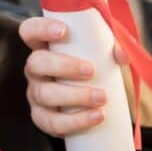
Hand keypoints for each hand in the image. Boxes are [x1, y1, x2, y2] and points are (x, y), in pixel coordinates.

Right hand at [19, 16, 126, 137]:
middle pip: (36, 63)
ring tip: (102, 97)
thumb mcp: (102, 51)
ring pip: (44, 94)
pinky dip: (76, 121)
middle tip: (91, 71)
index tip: (63, 31)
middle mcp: (35, 69)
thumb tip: (122, 55)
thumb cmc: (94, 66)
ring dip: (75, 96)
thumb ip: (113, 45)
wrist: (93, 102)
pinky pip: (52, 122)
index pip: (30, 30)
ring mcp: (35, 94)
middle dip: (64, 66)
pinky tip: (96, 116)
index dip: (41, 28)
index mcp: (44, 46)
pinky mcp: (42, 118)